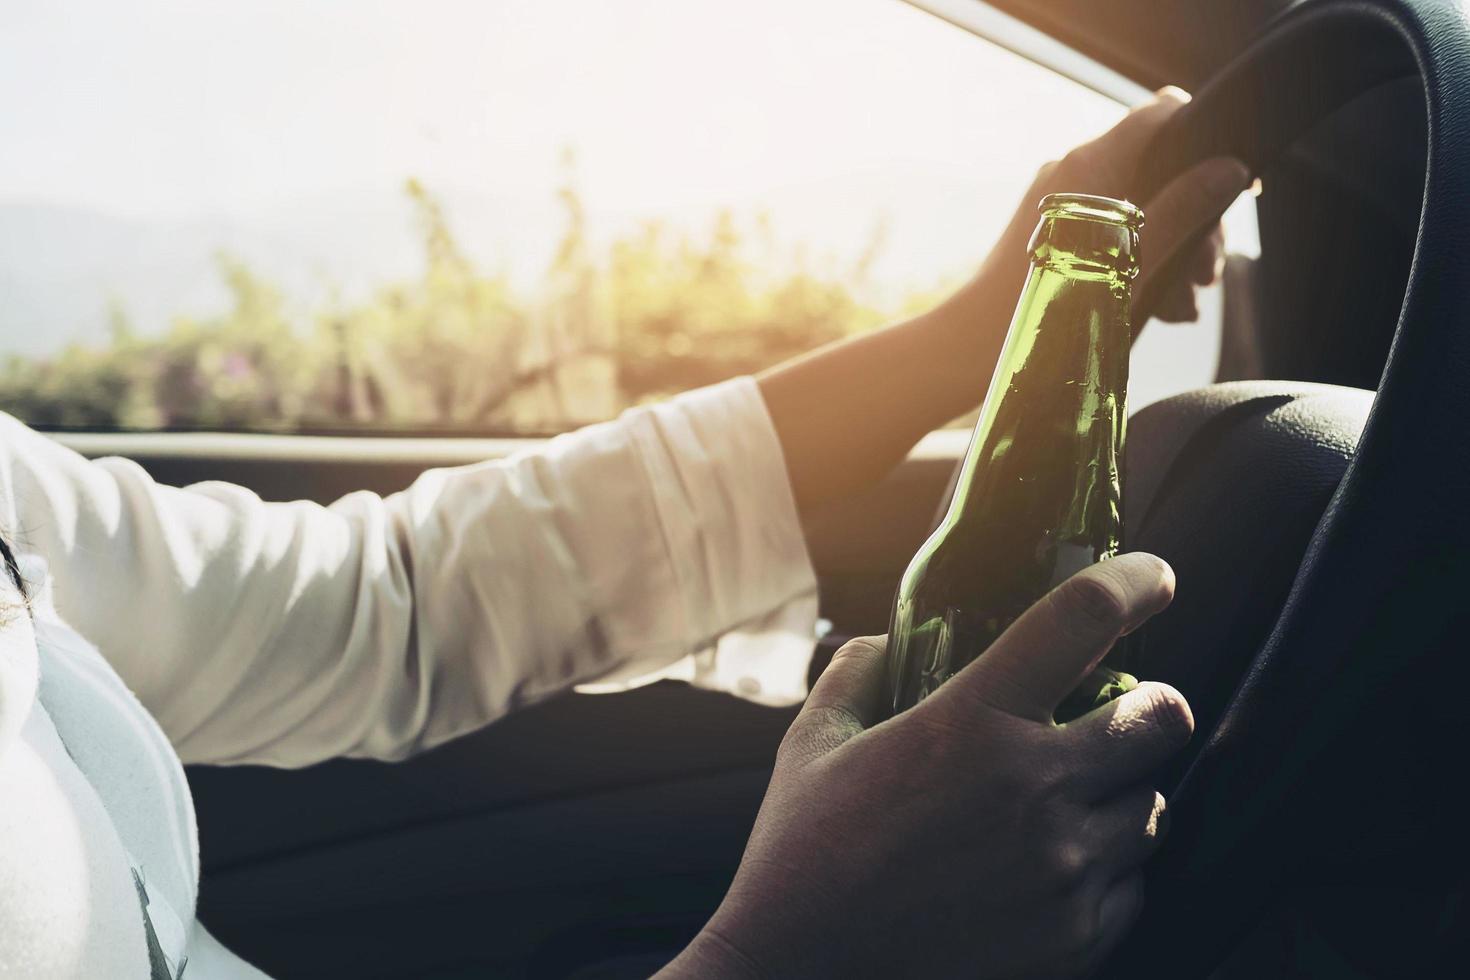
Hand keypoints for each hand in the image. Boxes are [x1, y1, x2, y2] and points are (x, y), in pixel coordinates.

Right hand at [663, 553, 1192, 978]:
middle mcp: (1034, 787)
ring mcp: (1064, 869)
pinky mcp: (1077, 939)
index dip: (1134, 582)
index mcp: (970, 722)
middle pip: (1163, 717)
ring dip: (1125, 792)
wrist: (802, 978)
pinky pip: (1136, 884)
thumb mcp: (811, 744)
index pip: (1081, 618)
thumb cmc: (801, 855)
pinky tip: (1056, 868)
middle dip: (1152, 706)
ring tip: (1074, 802)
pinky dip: (1110, 869)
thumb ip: (859, 672)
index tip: (1153, 578)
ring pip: (1154, 807)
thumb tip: (894, 640)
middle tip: (1123, 712)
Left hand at [968, 87, 1250, 326]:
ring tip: (1181, 309)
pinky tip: (1159, 310)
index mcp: (1091, 165)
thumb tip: (1230, 172)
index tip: (1232, 181)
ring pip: (1141, 209)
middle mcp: (1074, 174)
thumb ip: (1183, 212)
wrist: (971, 348)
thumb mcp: (1132, 264)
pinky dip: (1141, 264)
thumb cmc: (1045, 309)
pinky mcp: (1057, 235)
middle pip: (1160, 170)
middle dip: (1194, 220)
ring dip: (1173, 254)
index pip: (1161, 114)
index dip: (1205, 135)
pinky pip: (1113, 234)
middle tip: (1206, 275)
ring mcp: (1063, 205)